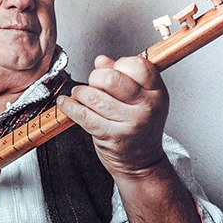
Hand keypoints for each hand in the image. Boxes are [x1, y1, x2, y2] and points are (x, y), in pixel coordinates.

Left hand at [57, 55, 168, 176]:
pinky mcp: (111, 136)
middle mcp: (146, 107)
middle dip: (95, 77)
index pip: (138, 65)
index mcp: (157, 93)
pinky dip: (70, 106)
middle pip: (112, 78)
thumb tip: (102, 61)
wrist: (142, 162)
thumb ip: (123, 76)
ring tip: (80, 94)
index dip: (121, 64)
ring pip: (95, 97)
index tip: (112, 70)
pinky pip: (84, 115)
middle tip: (93, 83)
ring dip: (81, 92)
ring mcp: (130, 123)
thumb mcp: (141, 99)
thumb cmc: (140, 127)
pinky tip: (66, 103)